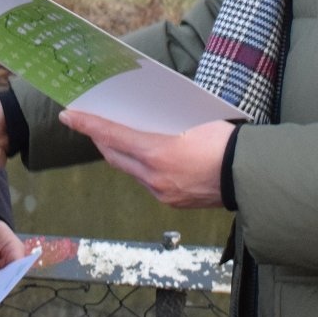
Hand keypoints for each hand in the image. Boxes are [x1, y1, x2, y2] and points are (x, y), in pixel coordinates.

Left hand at [59, 110, 233, 208]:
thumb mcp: (192, 122)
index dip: (88, 124)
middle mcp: (153, 176)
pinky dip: (140, 168)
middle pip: (115, 155)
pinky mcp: (171, 202)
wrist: (249, 176)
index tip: (68, 115)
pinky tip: (145, 158)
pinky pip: (146, 182)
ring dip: (120, 154)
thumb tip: (147, 120)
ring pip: (129, 170)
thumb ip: (163, 125)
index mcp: (157, 152)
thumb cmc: (225, 142)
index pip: (112, 134)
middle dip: (99, 139)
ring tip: (114, 138)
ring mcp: (161, 192)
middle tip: (87, 123)